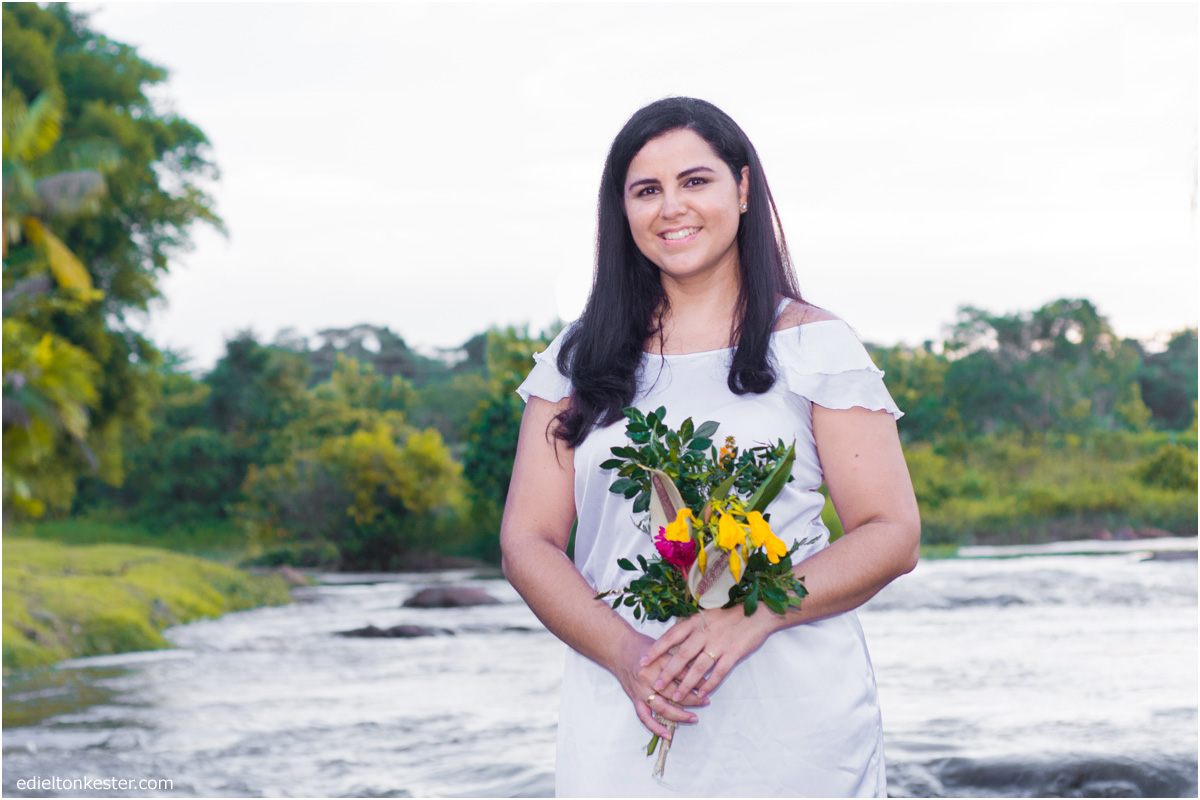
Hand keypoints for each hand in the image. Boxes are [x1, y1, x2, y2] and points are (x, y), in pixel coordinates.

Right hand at [610, 630, 708, 739]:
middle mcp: (650, 677)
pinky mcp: (634, 698)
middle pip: (675, 692)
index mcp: (659, 661)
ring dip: (679, 715)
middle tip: (706, 701)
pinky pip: (645, 716)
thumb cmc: (641, 646)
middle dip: (693, 699)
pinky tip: (667, 735)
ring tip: (694, 718)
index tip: (709, 685)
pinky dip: (655, 728)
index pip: (683, 673)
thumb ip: (678, 658)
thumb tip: (698, 670)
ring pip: (662, 707)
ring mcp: (641, 689)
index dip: (698, 681)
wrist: (617, 648)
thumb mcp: (663, 646)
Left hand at [640, 605, 779, 703]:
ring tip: (676, 696)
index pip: (671, 636)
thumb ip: (691, 629)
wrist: (757, 614)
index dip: (656, 649)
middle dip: (668, 672)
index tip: (643, 660)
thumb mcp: (706, 616)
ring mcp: (719, 644)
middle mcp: (705, 633)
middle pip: (682, 655)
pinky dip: (710, 684)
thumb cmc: (729, 616)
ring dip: (686, 684)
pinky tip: (702, 694)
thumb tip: (673, 643)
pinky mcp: (734, 654)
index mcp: (696, 622)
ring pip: (698, 667)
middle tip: (656, 685)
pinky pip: (719, 672)